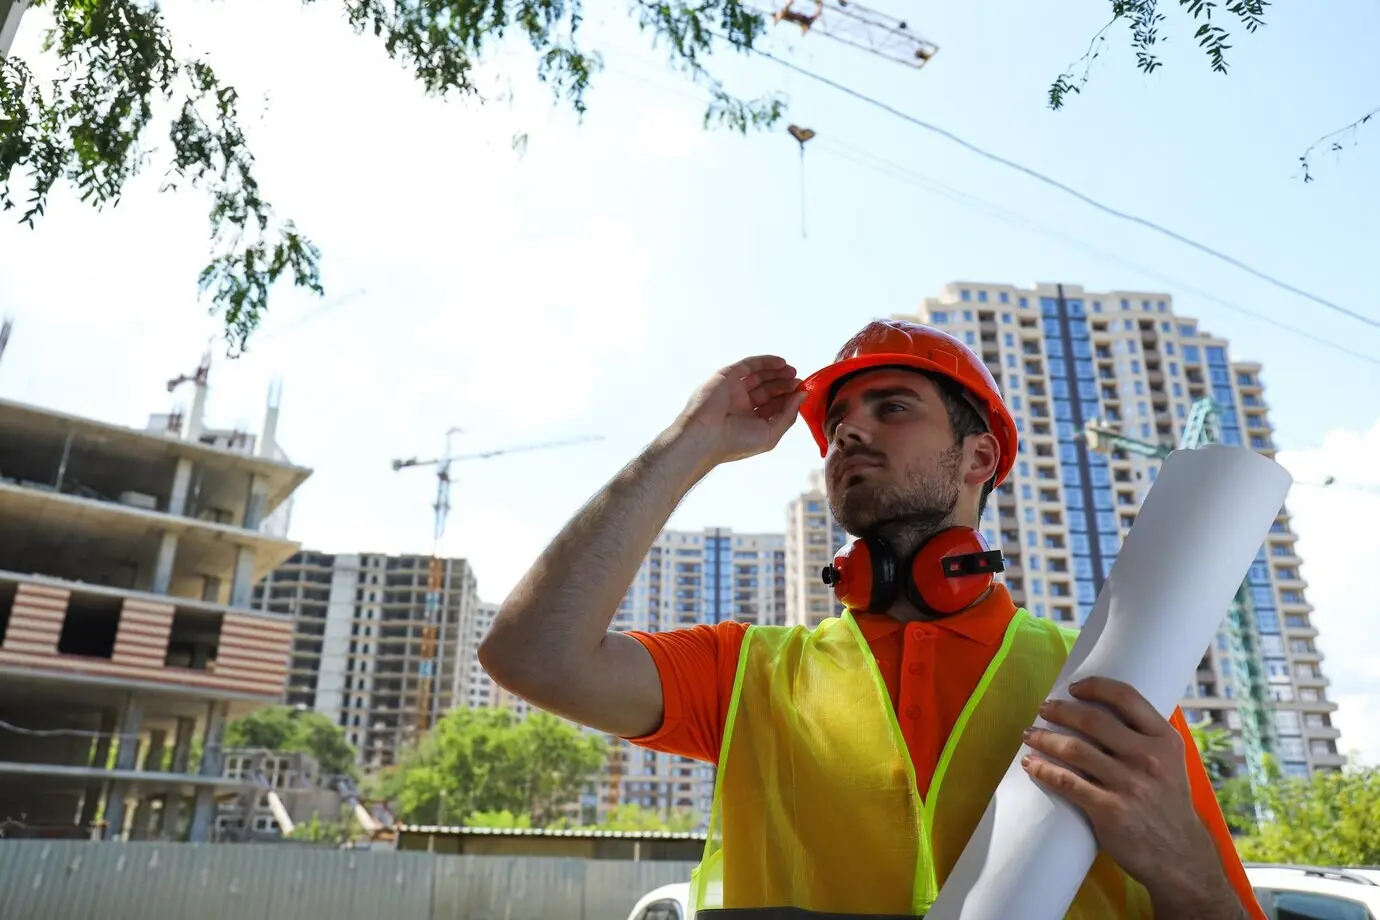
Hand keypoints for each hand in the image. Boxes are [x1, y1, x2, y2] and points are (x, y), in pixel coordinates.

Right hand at [670, 355, 805, 466]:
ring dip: (777, 372)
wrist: (706, 436)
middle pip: (767, 390)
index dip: (788, 399)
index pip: (773, 406)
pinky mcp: (726, 377)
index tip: (802, 392)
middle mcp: (741, 406)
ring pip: (759, 376)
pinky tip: (780, 362)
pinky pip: (748, 365)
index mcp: (750, 422)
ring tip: (792, 371)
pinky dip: (765, 362)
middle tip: (798, 380)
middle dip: (784, 385)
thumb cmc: (736, 442)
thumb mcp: (771, 433)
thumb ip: (788, 414)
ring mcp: (733, 390)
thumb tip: (802, 395)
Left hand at [1021, 677, 1240, 914]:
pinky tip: (1029, 764)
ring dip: (1044, 738)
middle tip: (1043, 709)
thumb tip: (1105, 706)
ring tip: (1029, 734)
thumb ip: (1146, 736)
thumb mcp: (1171, 762)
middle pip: (1093, 720)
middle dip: (1060, 710)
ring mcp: (1129, 784)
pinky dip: (1043, 769)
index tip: (1073, 687)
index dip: (1095, 686)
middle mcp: (1149, 758)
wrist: (1180, 857)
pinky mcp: (1110, 810)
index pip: (1127, 698)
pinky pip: (1067, 782)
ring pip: (1074, 749)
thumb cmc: (1167, 803)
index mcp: (1164, 740)